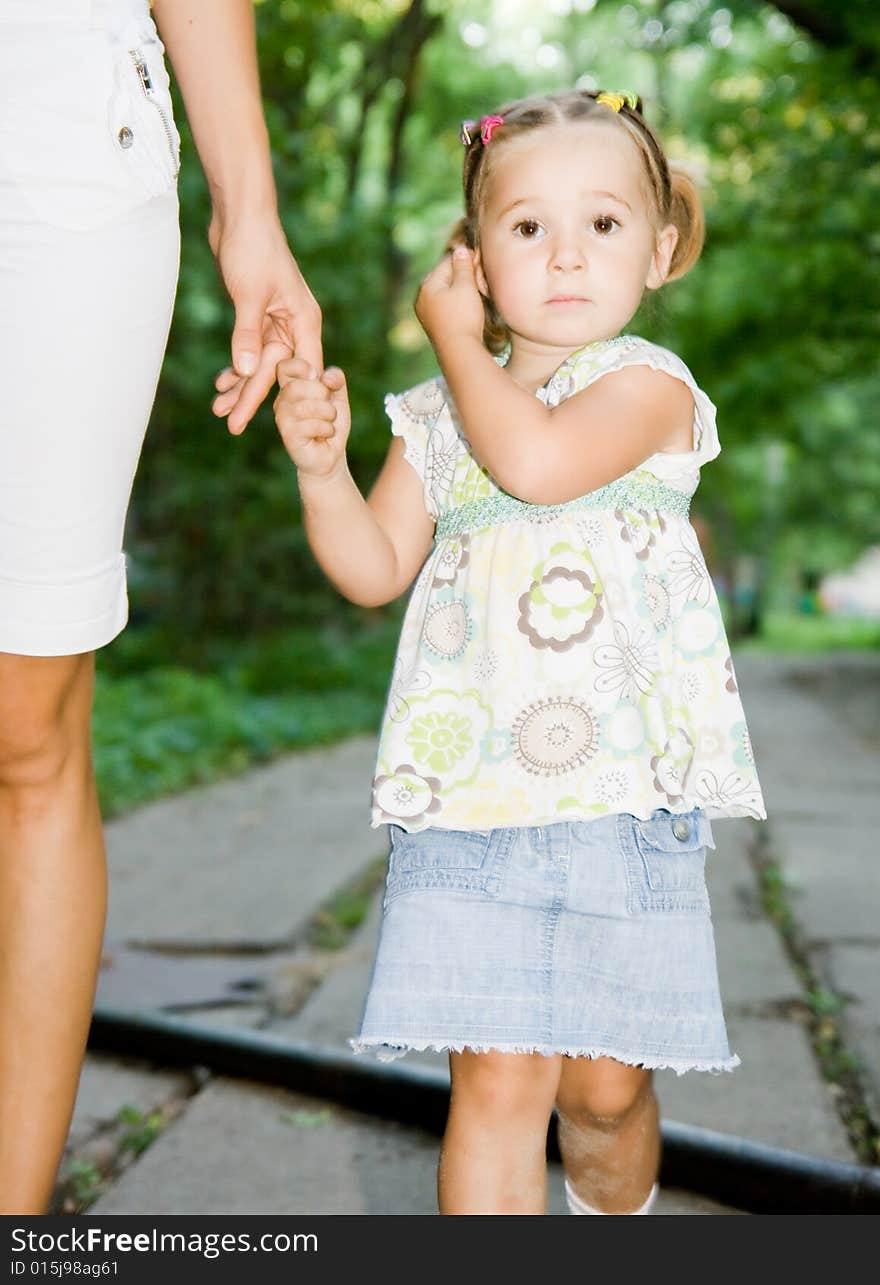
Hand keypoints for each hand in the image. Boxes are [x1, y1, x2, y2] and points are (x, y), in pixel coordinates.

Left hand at [210, 216, 322, 434]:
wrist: (239, 216)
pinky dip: (235, 367)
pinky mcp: (257, 317)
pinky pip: (249, 351)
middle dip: (253, 397)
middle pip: (277, 372)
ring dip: (239, 386)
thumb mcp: (250, 294)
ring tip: (218, 410)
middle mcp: (294, 326)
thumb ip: (249, 335)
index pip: (303, 371)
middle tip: (232, 425)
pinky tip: (220, 385)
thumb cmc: (253, 247)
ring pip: (260, 365)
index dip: (290, 397)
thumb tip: (248, 372)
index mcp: (304, 321)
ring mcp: (276, 323)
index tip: (276, 423)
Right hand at [274, 356, 350, 482]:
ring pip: (308, 406)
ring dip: (328, 414)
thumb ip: (335, 378)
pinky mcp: (288, 435)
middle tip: (327, 408)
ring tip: (328, 423)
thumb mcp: (338, 395)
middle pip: (299, 385)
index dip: (301, 367)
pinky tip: (323, 436)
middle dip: (322, 394)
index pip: (284, 366)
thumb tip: (325, 377)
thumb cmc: (330, 422)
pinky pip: (312, 425)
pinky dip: (327, 429)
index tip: (316, 376)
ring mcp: (283, 418)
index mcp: (290, 386)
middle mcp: (282, 400)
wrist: (331, 454)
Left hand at [415, 245, 484, 348]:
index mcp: (427, 285)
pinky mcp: (434, 326)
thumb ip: (463, 266)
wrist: (458, 352)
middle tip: (478, 276)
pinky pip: (445, 307)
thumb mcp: (465, 287)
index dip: (464, 259)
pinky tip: (466, 308)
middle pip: (443, 278)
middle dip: (460, 275)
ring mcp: (426, 314)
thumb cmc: (463, 317)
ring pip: (444, 293)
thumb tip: (460, 250)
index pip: (446, 263)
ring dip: (459, 290)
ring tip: (475, 292)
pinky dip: (455, 304)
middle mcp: (422, 299)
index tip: (478, 259)